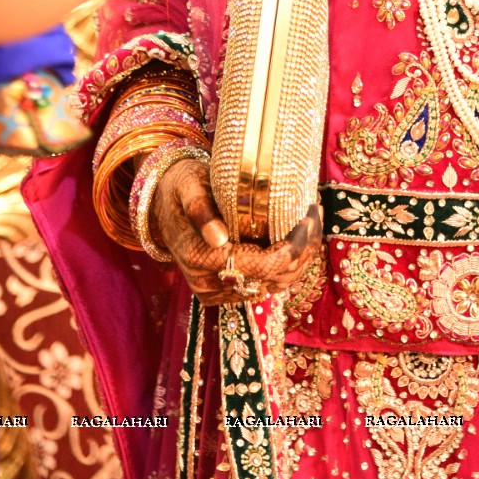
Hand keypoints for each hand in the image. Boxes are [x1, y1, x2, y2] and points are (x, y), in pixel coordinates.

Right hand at [151, 156, 321, 305]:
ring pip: (274, 286)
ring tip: (312, 226)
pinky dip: (285, 267)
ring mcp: (217, 292)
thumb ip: (200, 209)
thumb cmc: (180, 187)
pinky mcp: (224, 293)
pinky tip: (297, 241)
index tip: (309, 218)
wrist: (162, 206)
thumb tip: (218, 238)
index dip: (293, 246)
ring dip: (299, 261)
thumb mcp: (187, 185)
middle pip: (274, 279)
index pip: (262, 265)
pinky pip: (264, 286)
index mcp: (200, 258)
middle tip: (316, 216)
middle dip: (303, 251)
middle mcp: (209, 283)